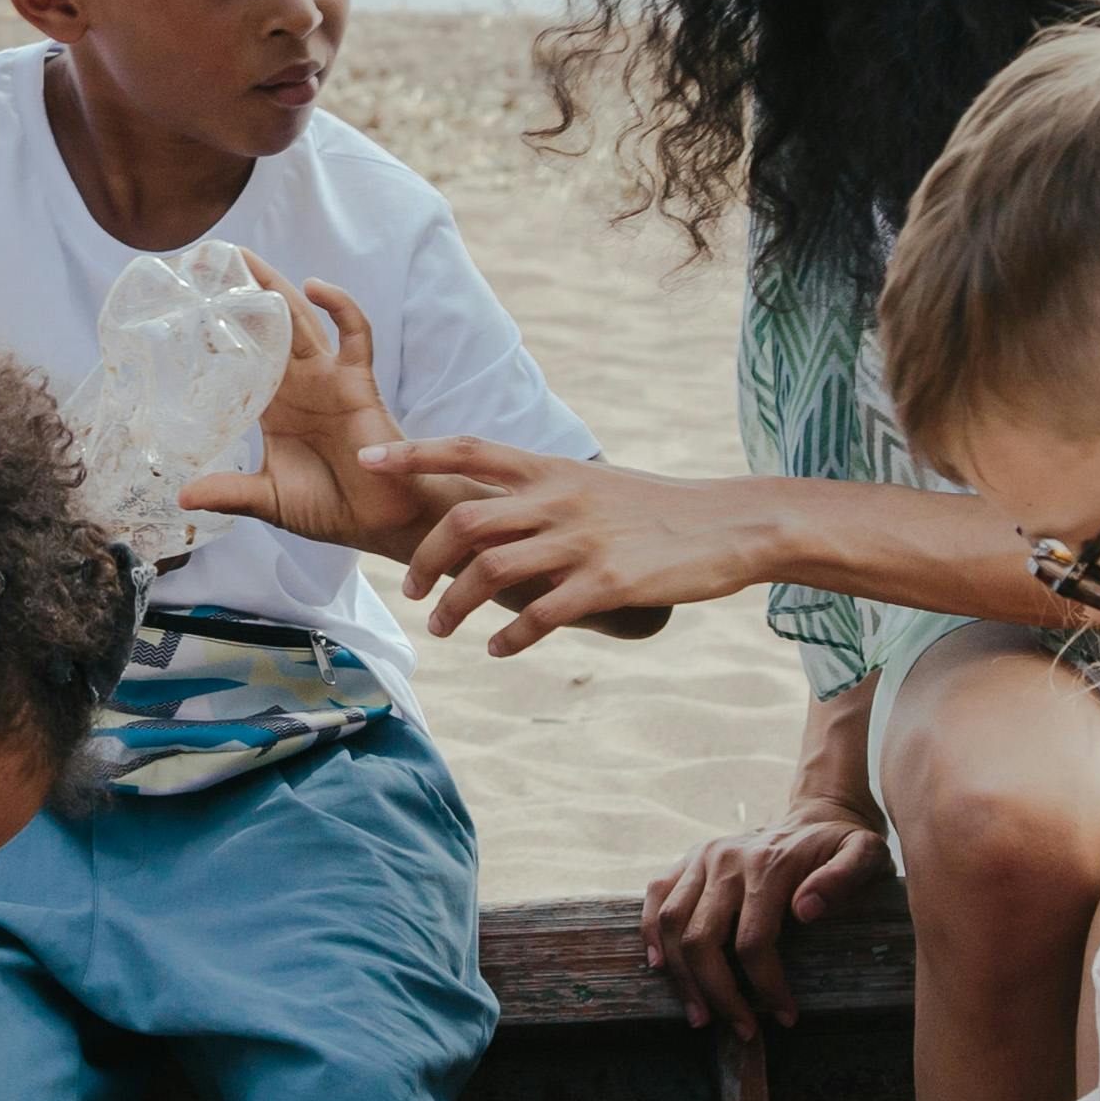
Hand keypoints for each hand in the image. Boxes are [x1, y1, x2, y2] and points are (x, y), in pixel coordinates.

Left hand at [172, 260, 421, 556]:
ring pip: (301, 319)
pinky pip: (354, 333)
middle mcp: (298, 385)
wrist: (378, 523)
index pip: (240, 358)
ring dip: (276, 286)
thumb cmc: (331, 508)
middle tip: (207, 263)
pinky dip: (340, 305)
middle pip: (266, 326)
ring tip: (246, 258)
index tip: (182, 308)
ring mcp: (329, 379)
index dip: (215, 333)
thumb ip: (229, 493)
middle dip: (241, 293)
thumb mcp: (268, 499)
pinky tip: (316, 286)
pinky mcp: (359, 381)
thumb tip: (180, 496)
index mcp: (274, 408)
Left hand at [382, 444, 784, 650]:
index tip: (369, 461)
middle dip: (426, 561)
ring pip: (492, 572)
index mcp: (551, 469)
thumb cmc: (655, 508)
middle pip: (465, 521)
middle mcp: (558, 499)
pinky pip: (541, 615)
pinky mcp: (609, 582)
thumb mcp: (592, 485)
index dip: (415, 453)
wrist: (730, 523)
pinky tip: (498, 650)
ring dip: (456, 607)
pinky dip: (510, 637)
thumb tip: (492, 515)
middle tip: (414, 593)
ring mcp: (582, 540)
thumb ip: (541, 495)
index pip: (468, 449)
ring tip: (445, 630)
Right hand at [638, 806, 888, 1030]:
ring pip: (671, 923)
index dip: (766, 987)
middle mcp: (726, 859)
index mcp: (769, 864)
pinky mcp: (688, 859)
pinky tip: (662, 967)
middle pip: (702, 939)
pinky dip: (650, 932)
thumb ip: (844, 878)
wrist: (819, 815)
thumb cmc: (844, 846)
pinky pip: (656, 895)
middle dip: (719, 994)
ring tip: (700, 1016)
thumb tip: (804, 911)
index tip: (784, 1017)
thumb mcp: (865, 854)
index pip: (753, 941)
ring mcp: (702, 857)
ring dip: (682, 977)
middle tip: (740, 1030)